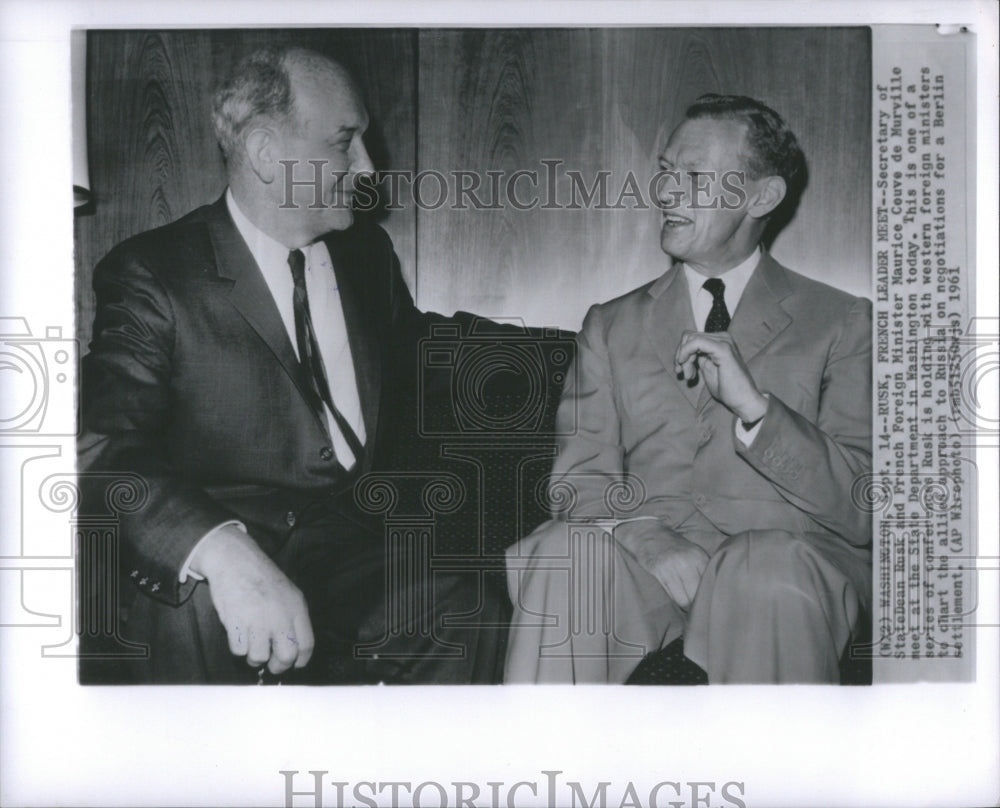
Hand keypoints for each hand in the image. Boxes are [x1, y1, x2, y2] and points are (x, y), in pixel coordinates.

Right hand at [188, 525, 314, 674]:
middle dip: (278, 666)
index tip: (293, 665)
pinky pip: (239, 651)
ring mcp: (257, 619)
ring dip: (254, 657)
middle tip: (271, 664)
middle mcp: (280, 614)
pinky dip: (238, 648)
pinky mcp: (236, 622)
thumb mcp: (288, 593)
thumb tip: (294, 651)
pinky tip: (239, 635)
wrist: (235, 560)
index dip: (300, 661)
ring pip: (260, 657)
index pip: (307, 645)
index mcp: (297, 607)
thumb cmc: (261, 579)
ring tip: (251, 645)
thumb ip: (293, 619)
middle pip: (286, 656)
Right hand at [615, 520, 709, 609]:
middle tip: (696, 606)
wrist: (649, 534)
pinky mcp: (658, 571)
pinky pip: (671, 594)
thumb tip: (712, 591)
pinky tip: (676, 596)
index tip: (706, 600)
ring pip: (683, 599)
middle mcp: (687, 562)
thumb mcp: (693, 552)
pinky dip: (674, 599)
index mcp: (699, 557)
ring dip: (685, 605)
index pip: (709, 585)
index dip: (708, 596)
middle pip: (696, 595)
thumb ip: (703, 569)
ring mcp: (672, 566)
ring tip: (685, 604)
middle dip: (696, 603)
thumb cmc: (673, 547)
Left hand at [673, 330, 767, 422]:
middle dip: (680, 356)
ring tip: (688, 376)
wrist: (743, 400)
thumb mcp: (707, 368)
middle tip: (684, 374)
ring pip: (690, 339)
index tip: (681, 371)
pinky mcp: (723, 349)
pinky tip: (686, 368)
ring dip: (683, 358)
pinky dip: (686, 353)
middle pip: (689, 337)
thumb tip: (683, 351)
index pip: (692, 338)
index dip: (681, 353)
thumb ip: (698, 357)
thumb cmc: (727, 388)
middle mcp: (723, 337)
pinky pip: (696, 343)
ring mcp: (724, 341)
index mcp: (719, 341)